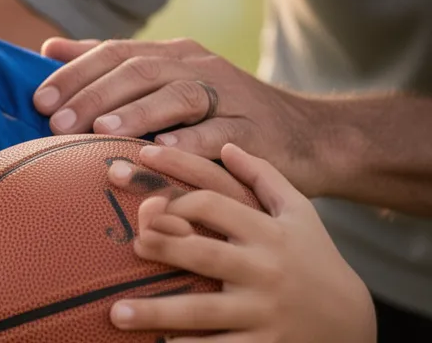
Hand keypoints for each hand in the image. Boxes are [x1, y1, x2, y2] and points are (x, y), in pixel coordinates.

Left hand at [35, 37, 326, 195]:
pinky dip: (192, 140)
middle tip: (56, 122)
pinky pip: (221, 134)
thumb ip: (109, 64)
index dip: (75, 74)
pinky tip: (164, 149)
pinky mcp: (255, 130)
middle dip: (94, 95)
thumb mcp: (166, 80)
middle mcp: (197, 66)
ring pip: (178, 95)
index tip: (39, 100)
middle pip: (139, 71)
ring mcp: (229, 95)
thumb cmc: (220, 113)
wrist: (306, 135)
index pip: (114, 53)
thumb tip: (49, 48)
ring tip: (101, 130)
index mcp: (171, 54)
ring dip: (136, 112)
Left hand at [107, 144, 375, 342]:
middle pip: (203, 253)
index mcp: (266, 231)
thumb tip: (228, 146)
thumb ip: (263, 176)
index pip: (214, 202)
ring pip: (203, 310)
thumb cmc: (315, 257)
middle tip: (130, 245)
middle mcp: (263, 269)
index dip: (175, 193)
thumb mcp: (299, 213)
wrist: (353, 322)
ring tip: (115, 313)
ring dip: (158, 312)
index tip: (140, 192)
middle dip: (163, 248)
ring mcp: (262, 311)